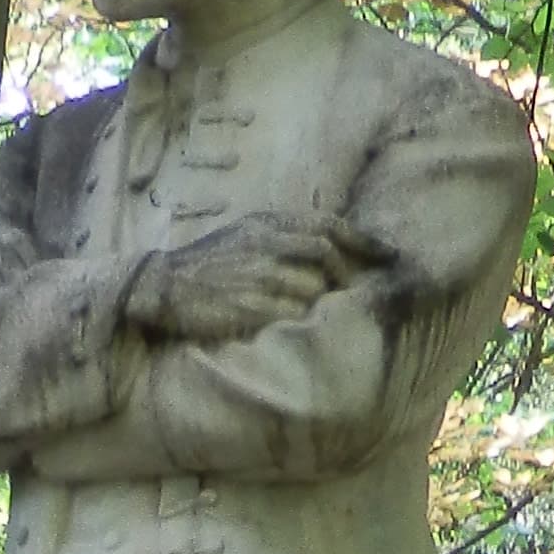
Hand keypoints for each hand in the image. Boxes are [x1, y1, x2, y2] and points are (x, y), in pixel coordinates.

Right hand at [124, 215, 382, 345]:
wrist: (162, 287)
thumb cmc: (208, 265)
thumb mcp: (244, 235)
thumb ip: (284, 237)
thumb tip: (331, 248)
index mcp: (267, 224)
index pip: (329, 226)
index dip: (364, 241)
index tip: (390, 256)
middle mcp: (266, 245)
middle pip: (327, 256)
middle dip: (345, 277)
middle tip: (352, 295)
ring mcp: (259, 276)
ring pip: (314, 290)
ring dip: (320, 305)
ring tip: (313, 316)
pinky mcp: (251, 307)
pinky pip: (292, 317)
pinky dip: (300, 323)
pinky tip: (294, 329)